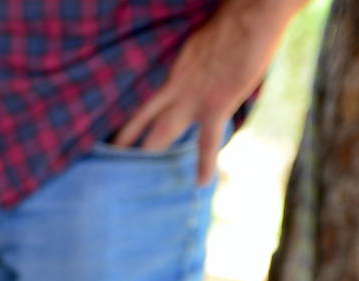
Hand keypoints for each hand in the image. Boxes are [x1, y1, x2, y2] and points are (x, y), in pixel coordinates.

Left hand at [111, 0, 305, 183]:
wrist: (250, 15)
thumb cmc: (233, 22)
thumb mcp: (204, 43)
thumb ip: (197, 60)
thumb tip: (199, 65)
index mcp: (172, 71)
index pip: (145, 102)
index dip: (129, 119)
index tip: (112, 134)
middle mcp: (175, 87)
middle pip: (143, 121)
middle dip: (126, 142)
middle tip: (108, 162)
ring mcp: (192, 99)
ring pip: (162, 133)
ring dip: (149, 155)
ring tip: (132, 181)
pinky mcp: (215, 106)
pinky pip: (208, 142)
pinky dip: (205, 164)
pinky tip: (200, 185)